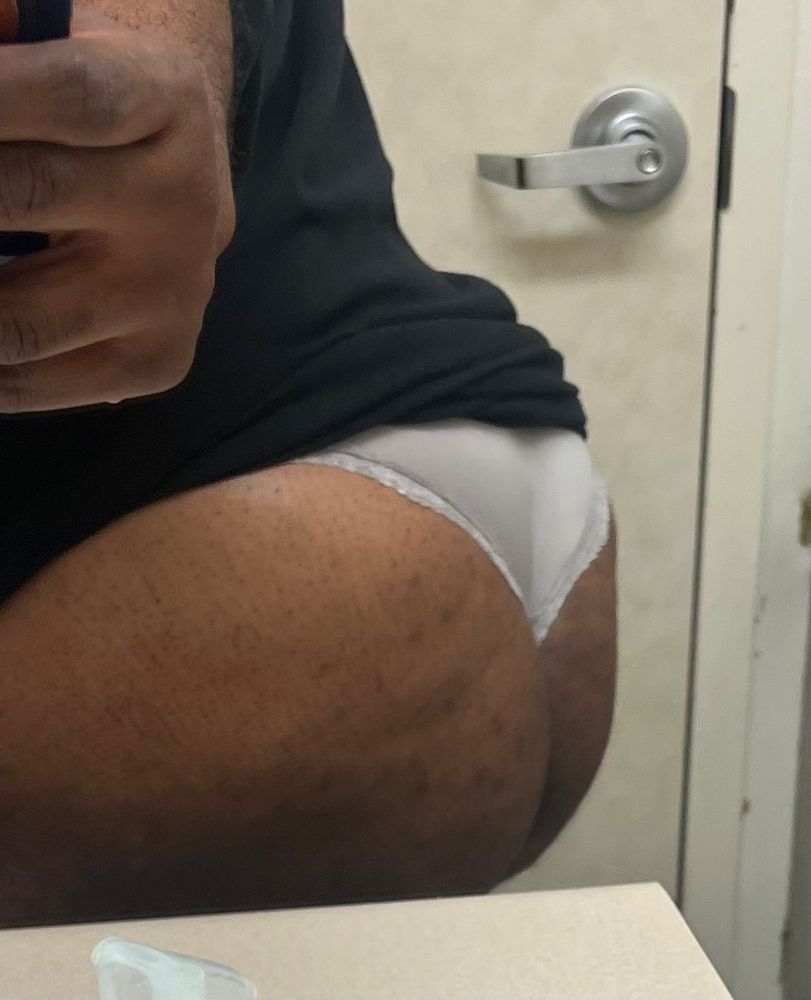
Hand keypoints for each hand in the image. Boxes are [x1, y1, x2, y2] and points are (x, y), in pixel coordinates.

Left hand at [0, 13, 235, 412]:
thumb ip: (3, 42)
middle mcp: (182, 206)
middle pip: (23, 194)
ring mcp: (174, 295)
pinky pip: (31, 383)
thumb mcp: (60, 49)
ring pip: (17, 319)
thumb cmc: (95, 112)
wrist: (184, 191)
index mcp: (166, 101)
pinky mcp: (161, 361)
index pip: (73, 94)